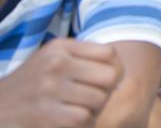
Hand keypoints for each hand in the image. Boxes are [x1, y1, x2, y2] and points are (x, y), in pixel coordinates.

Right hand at [0, 38, 122, 126]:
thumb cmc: (32, 84)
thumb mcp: (52, 60)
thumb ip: (84, 59)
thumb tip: (120, 70)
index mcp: (60, 47)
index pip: (109, 55)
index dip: (114, 70)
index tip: (102, 82)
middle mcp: (55, 63)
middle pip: (109, 77)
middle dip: (106, 92)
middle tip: (92, 99)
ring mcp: (49, 88)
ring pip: (99, 100)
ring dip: (93, 110)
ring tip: (77, 110)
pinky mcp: (45, 113)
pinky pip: (83, 118)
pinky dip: (81, 123)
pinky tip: (67, 120)